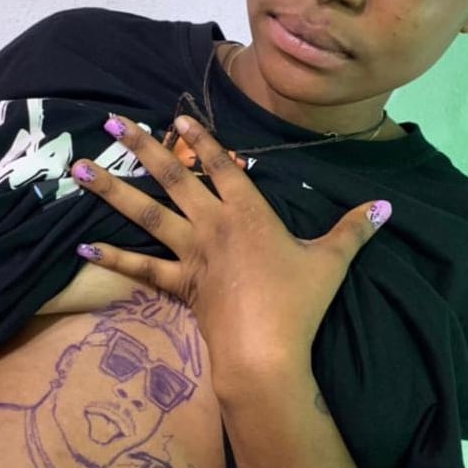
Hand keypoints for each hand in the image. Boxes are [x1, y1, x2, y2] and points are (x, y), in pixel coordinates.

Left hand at [71, 115, 391, 381]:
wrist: (266, 351)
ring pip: (146, 213)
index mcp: (247, 212)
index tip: (175, 116)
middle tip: (109, 121)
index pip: (220, 165)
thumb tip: (386, 207)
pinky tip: (82, 245)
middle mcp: (212, 224)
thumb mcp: (331, 261)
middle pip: (172, 177)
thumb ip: (354, 230)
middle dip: (141, 145)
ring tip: (80, 168)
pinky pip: (140, 269)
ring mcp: (189, 253)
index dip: (199, 138)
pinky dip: (113, 257)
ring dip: (112, 189)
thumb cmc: (298, 302)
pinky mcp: (177, 284)